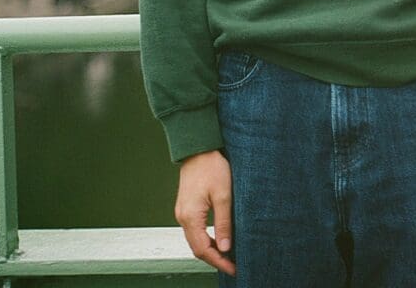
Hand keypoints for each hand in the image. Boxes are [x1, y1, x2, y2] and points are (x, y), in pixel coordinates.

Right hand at [175, 151, 234, 274]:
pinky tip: (218, 239)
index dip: (218, 262)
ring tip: (228, 255)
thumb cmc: (211, 167)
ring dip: (210, 250)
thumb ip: (223, 222)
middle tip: (232, 265)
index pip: (203, 249)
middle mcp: (183, 217)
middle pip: (197, 248)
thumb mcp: (223, 195)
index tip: (233, 268)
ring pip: (195, 240)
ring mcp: (182, 213)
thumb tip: (225, 248)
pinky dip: (206, 239)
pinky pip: (194, 230)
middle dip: (215, 259)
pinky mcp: (185, 208)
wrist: (198, 148)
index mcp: (190, 217)